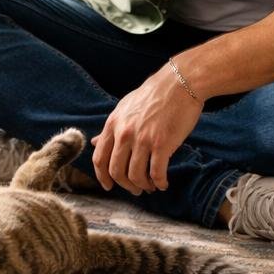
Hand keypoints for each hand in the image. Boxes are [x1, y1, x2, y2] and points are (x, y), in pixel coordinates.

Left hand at [90, 65, 201, 194]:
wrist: (178, 84)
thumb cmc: (152, 96)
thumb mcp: (124, 108)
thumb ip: (111, 128)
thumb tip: (95, 141)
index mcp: (113, 124)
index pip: (99, 158)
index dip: (103, 177)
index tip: (109, 186)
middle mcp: (124, 133)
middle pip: (116, 171)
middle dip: (126, 185)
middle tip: (136, 190)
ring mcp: (143, 139)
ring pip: (136, 175)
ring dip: (143, 186)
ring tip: (151, 186)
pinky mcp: (162, 144)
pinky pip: (156, 173)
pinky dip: (159, 183)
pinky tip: (163, 183)